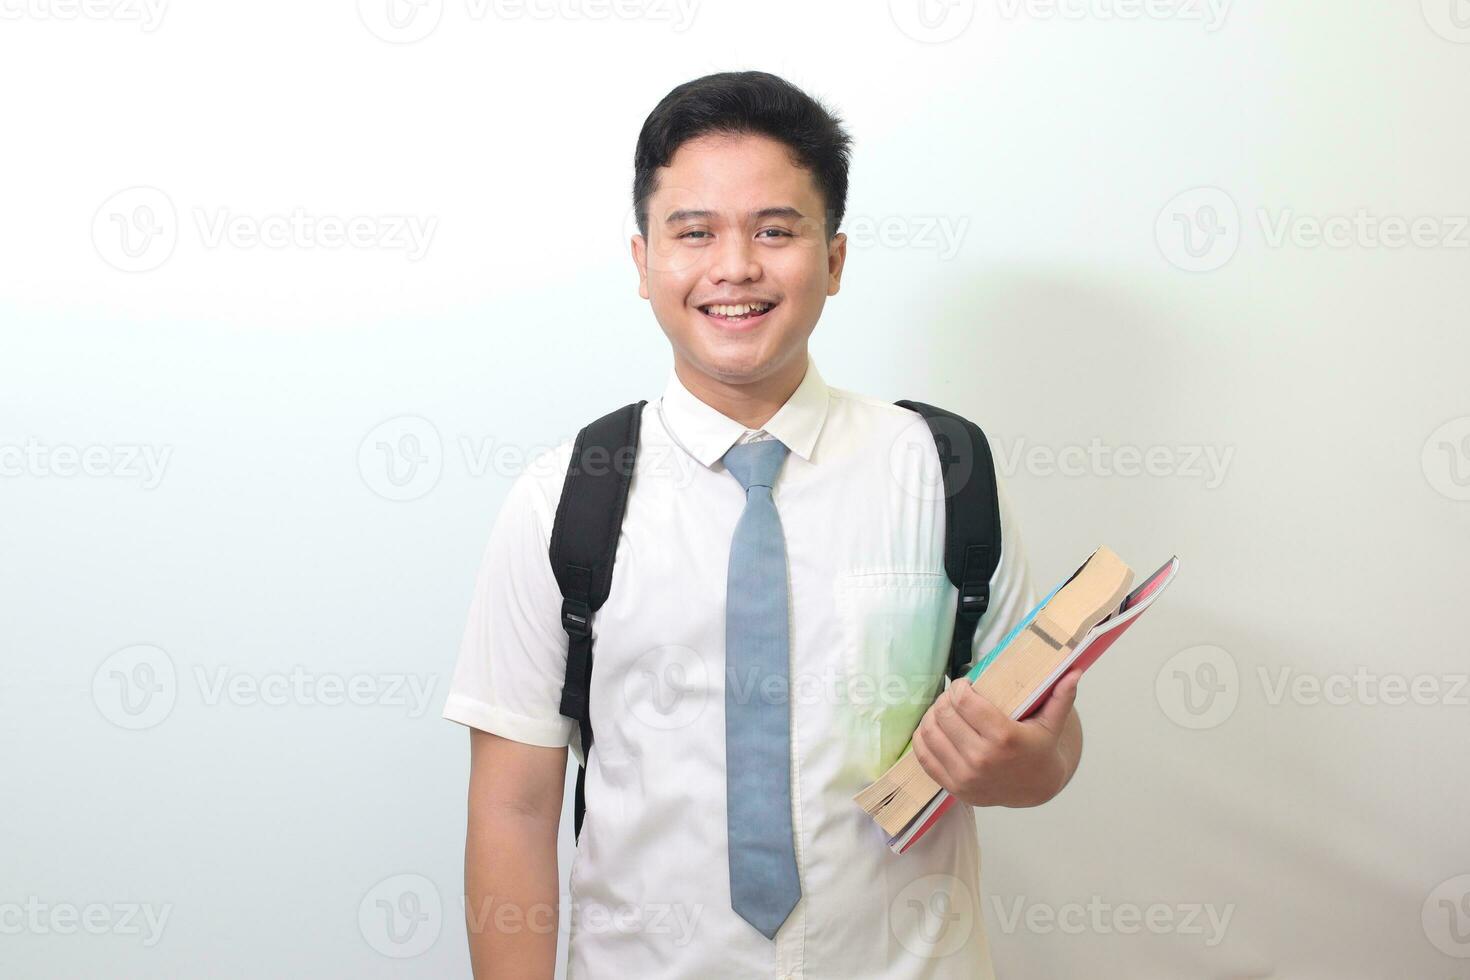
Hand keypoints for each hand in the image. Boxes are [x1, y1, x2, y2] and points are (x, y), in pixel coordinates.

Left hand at [910, 669, 1081, 808]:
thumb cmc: (1039, 750)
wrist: (1034, 790)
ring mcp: (965, 776)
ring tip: (944, 709)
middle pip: (945, 714)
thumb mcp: (1052, 723)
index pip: (965, 701)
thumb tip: (1075, 670)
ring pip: (931, 732)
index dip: (960, 687)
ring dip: (932, 715)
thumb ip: (1061, 696)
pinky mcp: (953, 787)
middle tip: (954, 696)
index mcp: (1005, 738)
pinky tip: (932, 726)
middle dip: (946, 698)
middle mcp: (982, 759)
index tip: (966, 684)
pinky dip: (923, 737)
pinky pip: (924, 756)